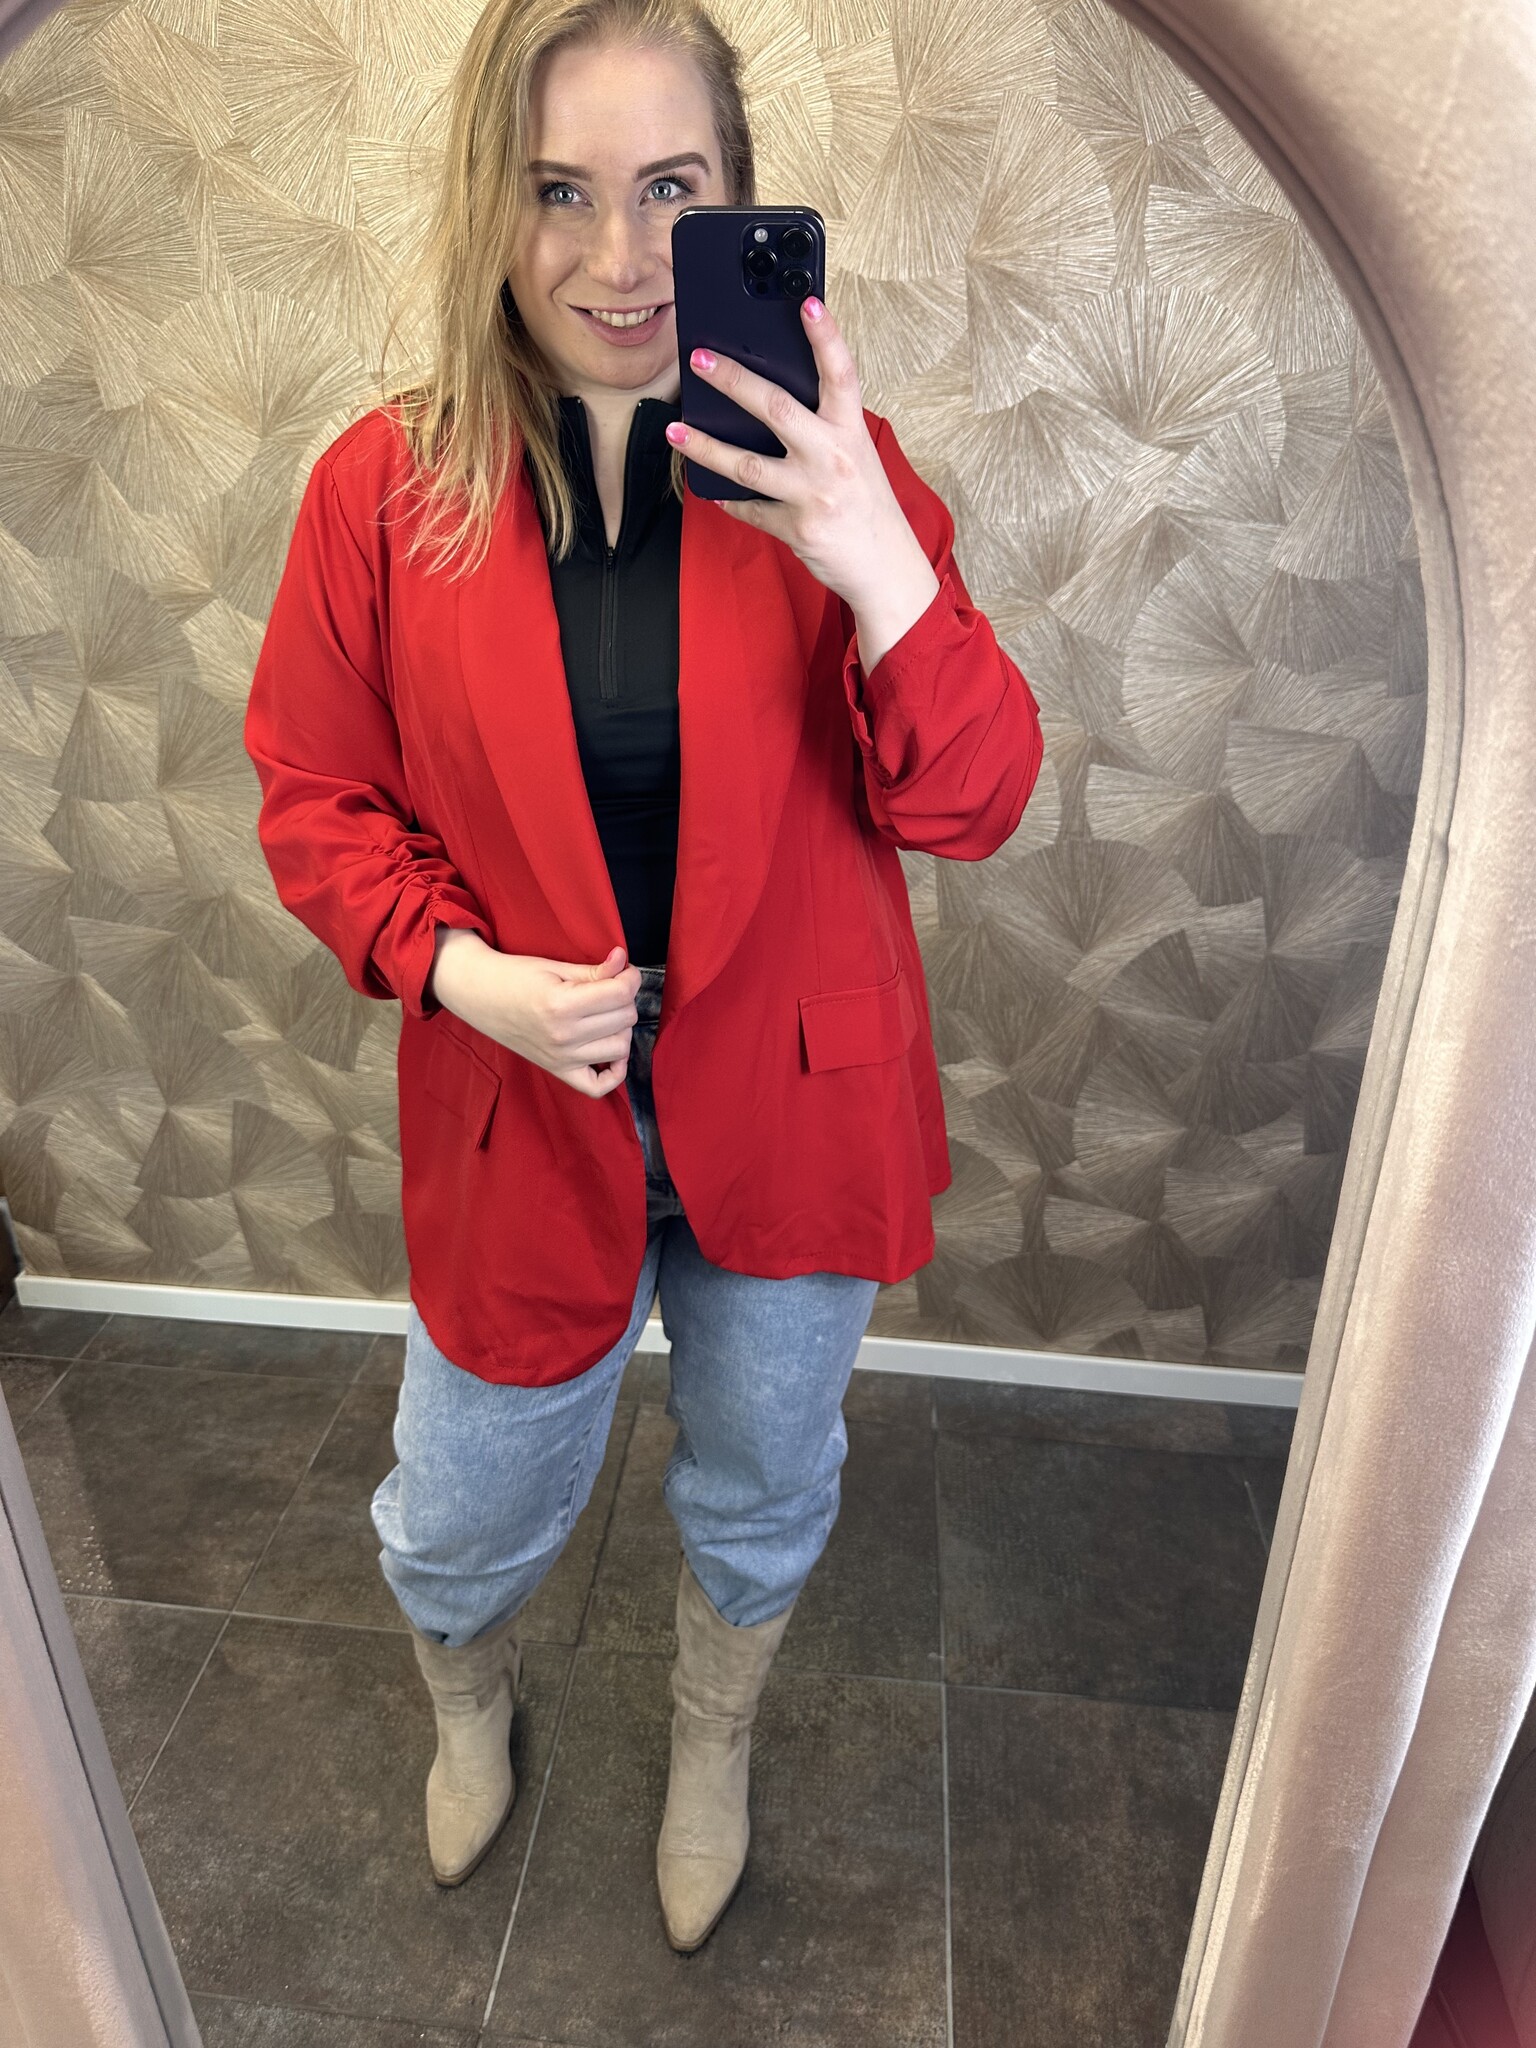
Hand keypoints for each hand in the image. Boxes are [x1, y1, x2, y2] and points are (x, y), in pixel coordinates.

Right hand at [430, 929, 640, 1098]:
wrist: (480, 997)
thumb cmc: (515, 977)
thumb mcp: (556, 967)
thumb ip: (594, 970)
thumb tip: (624, 960)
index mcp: (562, 1004)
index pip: (621, 993)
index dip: (630, 976)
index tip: (624, 969)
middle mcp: (564, 1036)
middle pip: (625, 1018)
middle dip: (624, 998)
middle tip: (610, 988)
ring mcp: (562, 1058)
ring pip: (621, 1047)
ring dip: (621, 1028)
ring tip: (606, 1014)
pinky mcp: (558, 1071)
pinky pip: (599, 1086)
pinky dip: (614, 1071)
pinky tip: (610, 1051)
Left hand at [664, 295, 938, 650]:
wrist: (885, 566)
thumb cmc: (867, 503)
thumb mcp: (855, 456)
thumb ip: (822, 427)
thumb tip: (768, 400)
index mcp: (851, 431)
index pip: (841, 374)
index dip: (826, 337)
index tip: (807, 302)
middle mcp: (833, 457)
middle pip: (777, 408)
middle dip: (733, 380)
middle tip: (699, 359)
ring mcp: (813, 493)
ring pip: (747, 464)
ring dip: (705, 446)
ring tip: (676, 431)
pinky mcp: (797, 527)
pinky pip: (750, 508)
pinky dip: (728, 499)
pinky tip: (710, 489)